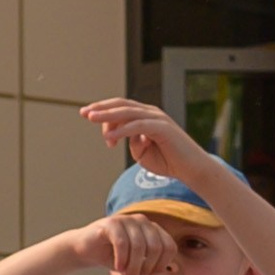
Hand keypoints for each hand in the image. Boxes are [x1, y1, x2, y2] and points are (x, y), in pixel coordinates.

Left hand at [80, 95, 218, 191]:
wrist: (191, 170)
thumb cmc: (167, 162)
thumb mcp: (141, 153)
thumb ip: (130, 142)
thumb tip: (119, 135)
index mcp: (145, 117)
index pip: (120, 108)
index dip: (103, 111)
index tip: (87, 117)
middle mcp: (151, 113)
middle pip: (121, 105)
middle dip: (101, 108)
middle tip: (83, 112)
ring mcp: (157, 119)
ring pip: (128, 112)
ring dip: (108, 115)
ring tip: (91, 118)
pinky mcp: (163, 128)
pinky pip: (139, 125)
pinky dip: (123, 129)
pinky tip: (111, 135)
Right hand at [96, 208, 180, 274]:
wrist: (86, 250)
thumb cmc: (114, 258)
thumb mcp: (138, 262)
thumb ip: (154, 263)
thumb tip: (172, 270)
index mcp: (153, 229)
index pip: (169, 247)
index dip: (162, 265)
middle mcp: (142, 221)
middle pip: (156, 247)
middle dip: (147, 268)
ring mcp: (127, 219)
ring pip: (139, 246)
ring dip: (134, 267)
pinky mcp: (111, 222)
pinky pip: (122, 243)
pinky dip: (122, 259)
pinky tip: (118, 268)